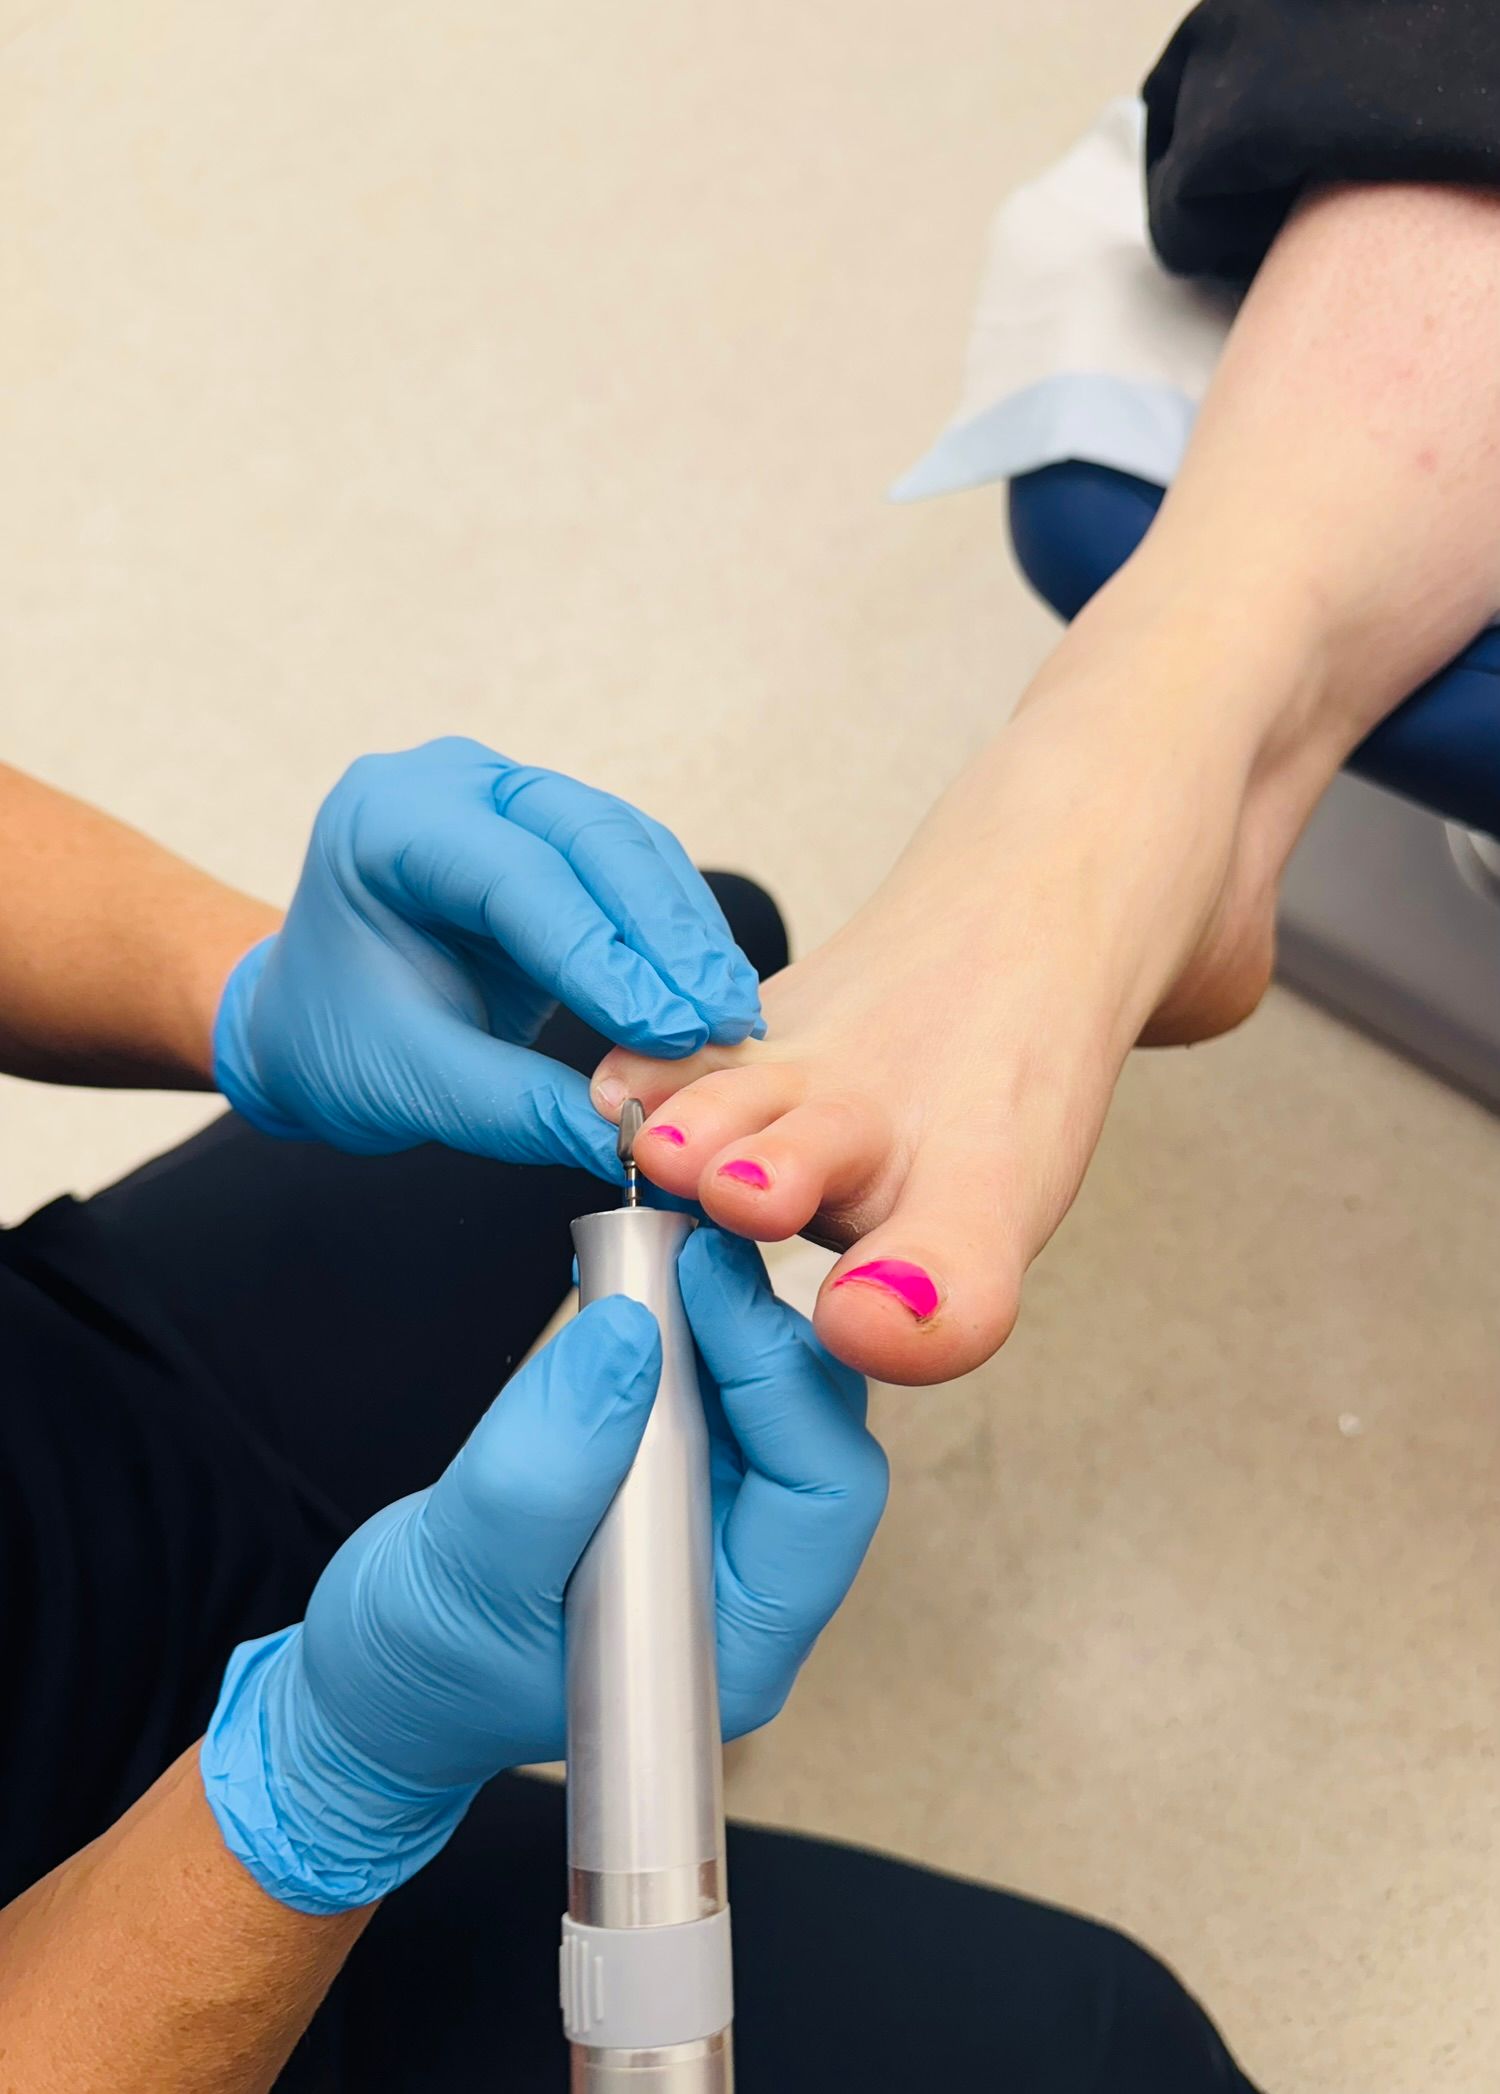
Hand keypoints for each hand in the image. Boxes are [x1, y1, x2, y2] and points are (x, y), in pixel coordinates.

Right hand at [200, 1228, 886, 1913]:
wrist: (381, 1668)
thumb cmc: (421, 1666)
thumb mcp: (463, 1570)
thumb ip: (546, 1470)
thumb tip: (630, 1338)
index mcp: (738, 1644)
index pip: (822, 1493)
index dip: (776, 1375)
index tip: (707, 1278)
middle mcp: (753, 1583)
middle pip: (817, 1428)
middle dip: (755, 1328)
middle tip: (689, 1240)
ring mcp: (722, 1524)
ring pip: (772, 1393)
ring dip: (723, 1313)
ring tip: (665, 1241)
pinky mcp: (681, 1475)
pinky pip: (714, 1383)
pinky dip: (683, 1321)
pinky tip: (644, 1271)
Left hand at [213, 737, 763, 1176]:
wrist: (309, 1021)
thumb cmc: (336, 1043)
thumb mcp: (414, 1084)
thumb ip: (520, 1108)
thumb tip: (629, 1142)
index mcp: (387, 822)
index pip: (515, 877)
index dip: (602, 955)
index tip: (670, 1032)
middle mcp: (454, 783)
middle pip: (590, 835)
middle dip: (666, 935)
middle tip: (722, 1022)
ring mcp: (511, 795)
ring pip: (628, 843)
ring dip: (687, 933)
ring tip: (734, 1019)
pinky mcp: (556, 828)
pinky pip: (637, 865)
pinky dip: (680, 932)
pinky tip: (715, 993)